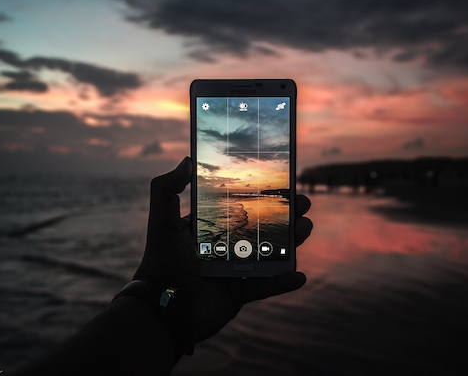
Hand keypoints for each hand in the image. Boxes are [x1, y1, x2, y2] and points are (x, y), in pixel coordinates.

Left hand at [133, 157, 312, 346]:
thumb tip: (186, 160)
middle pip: (262, 228)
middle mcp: (225, 247)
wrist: (163, 307)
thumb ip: (166, 189)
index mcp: (212, 228)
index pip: (243, 207)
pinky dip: (283, 282)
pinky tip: (299, 275)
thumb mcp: (162, 222)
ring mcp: (233, 270)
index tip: (283, 185)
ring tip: (304, 229)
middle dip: (285, 216)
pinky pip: (266, 286)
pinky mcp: (238, 293)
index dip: (264, 197)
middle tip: (302, 204)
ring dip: (291, 243)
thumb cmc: (162, 262)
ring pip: (270, 254)